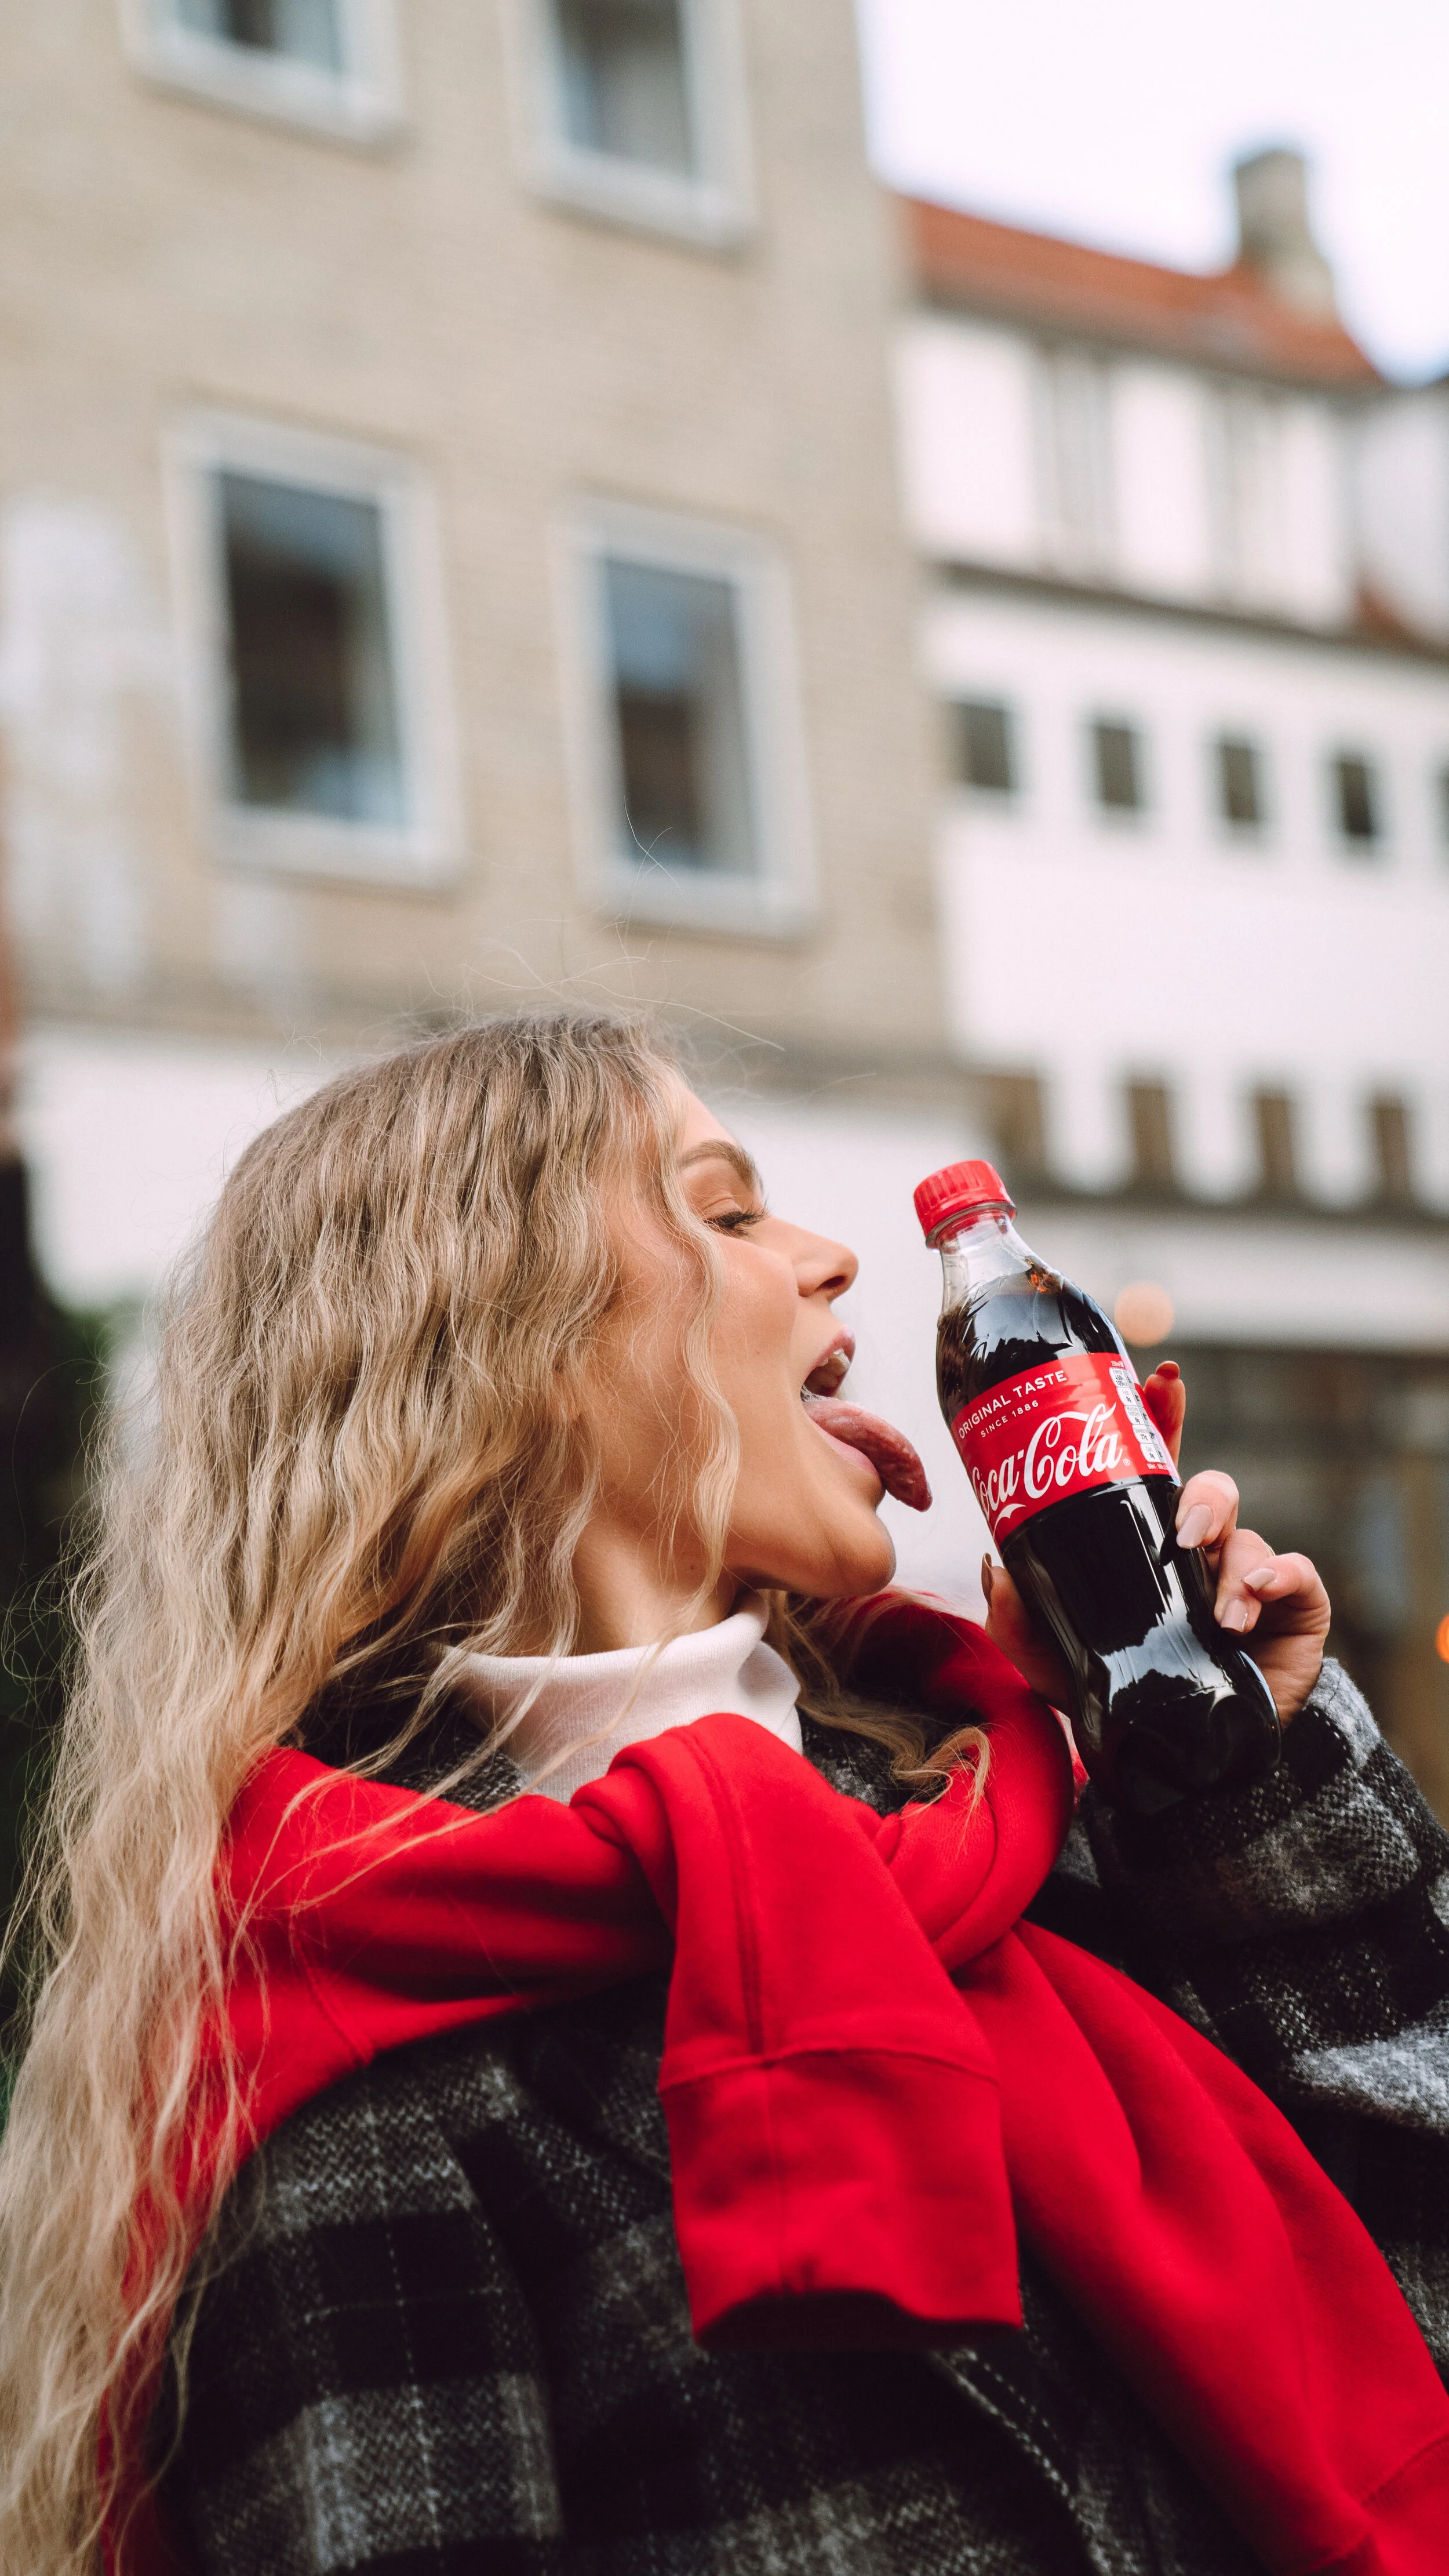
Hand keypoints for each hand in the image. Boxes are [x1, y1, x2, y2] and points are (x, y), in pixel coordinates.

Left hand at [981, 1361, 1329, 1724]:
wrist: (1188, 1761)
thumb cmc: (1125, 1694)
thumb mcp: (1057, 1661)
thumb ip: (1020, 1621)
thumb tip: (993, 1569)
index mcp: (1149, 1543)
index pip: (1157, 1470)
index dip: (1163, 1420)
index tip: (1160, 1382)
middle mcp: (1201, 1549)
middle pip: (1209, 1492)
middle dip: (1199, 1500)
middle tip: (1182, 1533)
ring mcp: (1250, 1575)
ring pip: (1247, 1534)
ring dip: (1231, 1566)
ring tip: (1220, 1614)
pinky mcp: (1294, 1606)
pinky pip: (1296, 1572)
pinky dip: (1277, 1576)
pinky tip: (1253, 1598)